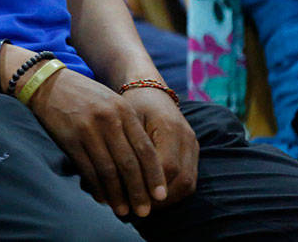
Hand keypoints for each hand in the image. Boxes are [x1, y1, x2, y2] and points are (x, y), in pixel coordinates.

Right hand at [26, 67, 167, 217]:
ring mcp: (88, 129)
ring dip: (117, 194)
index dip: (154, 176)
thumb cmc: (84, 95)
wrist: (48, 82)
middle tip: (144, 211)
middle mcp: (109, 120)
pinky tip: (101, 198)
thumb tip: (144, 164)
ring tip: (123, 211)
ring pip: (109, 170)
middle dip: (138, 191)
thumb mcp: (111, 102)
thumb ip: (128, 127)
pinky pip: (87, 169)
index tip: (161, 196)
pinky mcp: (70, 138)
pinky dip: (96, 186)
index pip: (145, 149)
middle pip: (129, 164)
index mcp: (124, 110)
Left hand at [121, 88, 198, 204]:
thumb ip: (119, 148)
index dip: (149, 186)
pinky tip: (152, 198)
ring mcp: (193, 145)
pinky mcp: (193, 152)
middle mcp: (187, 138)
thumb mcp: (122, 119)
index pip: (166, 167)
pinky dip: (172, 192)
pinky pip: (189, 180)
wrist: (148, 88)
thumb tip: (104, 179)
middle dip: (159, 200)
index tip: (129, 199)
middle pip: (182, 181)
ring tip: (143, 207)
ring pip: (188, 184)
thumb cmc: (129, 104)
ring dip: (167, 200)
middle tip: (135, 209)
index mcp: (169, 127)